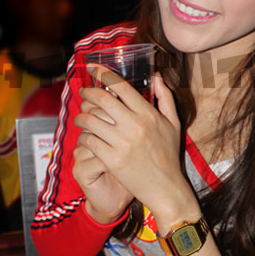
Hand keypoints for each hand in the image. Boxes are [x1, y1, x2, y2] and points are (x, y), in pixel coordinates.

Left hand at [73, 66, 192, 220]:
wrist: (166, 187)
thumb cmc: (169, 155)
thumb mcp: (173, 124)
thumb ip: (165, 98)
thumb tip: (156, 76)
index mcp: (149, 114)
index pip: (121, 87)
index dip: (103, 74)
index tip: (93, 68)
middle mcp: (135, 125)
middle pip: (102, 99)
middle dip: (88, 92)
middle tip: (83, 92)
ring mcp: (122, 143)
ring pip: (91, 120)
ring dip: (81, 116)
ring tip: (80, 117)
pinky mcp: (111, 159)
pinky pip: (89, 140)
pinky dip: (83, 136)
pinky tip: (85, 136)